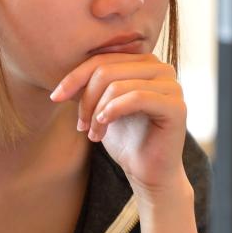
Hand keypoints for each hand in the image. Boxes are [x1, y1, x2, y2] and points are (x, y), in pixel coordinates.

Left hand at [50, 53, 186, 196]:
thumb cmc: (125, 139)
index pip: (101, 59)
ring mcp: (172, 85)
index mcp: (143, 62)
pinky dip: (114, 110)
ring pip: (117, 85)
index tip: (55, 97)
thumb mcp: (101, 105)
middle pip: (107, 70)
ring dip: (97, 112)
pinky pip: (137, 97)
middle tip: (81, 125)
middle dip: (86, 98)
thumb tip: (62, 67)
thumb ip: (90, 84)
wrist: (147, 172)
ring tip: (93, 133)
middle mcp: (161, 68)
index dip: (74, 77)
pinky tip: (103, 125)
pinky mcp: (176, 106)